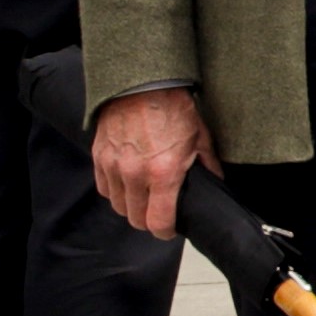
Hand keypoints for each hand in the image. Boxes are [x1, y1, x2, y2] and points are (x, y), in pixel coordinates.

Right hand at [91, 87, 210, 240]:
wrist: (143, 83)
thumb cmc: (174, 108)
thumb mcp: (200, 138)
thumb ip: (208, 166)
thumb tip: (217, 183)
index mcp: (164, 173)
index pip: (158, 223)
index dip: (165, 232)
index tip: (169, 229)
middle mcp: (135, 175)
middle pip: (135, 219)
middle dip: (148, 220)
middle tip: (158, 212)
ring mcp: (114, 166)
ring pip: (118, 205)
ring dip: (131, 206)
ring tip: (143, 197)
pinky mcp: (99, 156)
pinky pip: (104, 188)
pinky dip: (115, 191)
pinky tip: (127, 183)